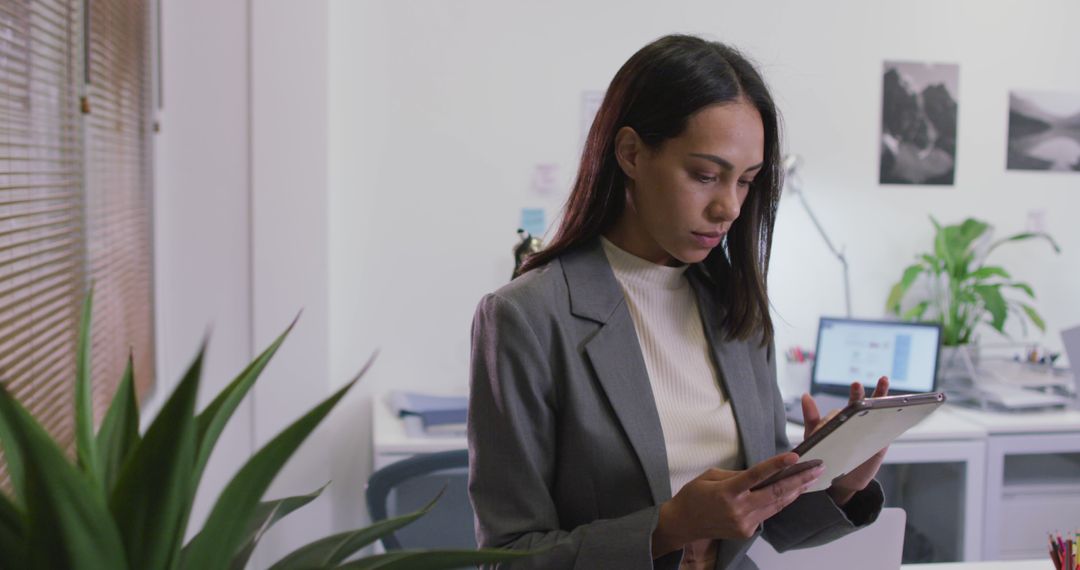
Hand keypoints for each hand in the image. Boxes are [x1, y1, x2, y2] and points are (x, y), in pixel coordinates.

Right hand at [651, 452, 824, 556]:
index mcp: (727, 492)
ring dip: (796, 491)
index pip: (756, 475)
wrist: (683, 524)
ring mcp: (744, 522)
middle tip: (817, 468)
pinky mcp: (747, 531)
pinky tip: (792, 492)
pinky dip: (781, 502)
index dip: (776, 465)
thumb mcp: (710, 475)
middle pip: (776, 493)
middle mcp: (738, 509)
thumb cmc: (693, 496)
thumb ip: (737, 474)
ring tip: (811, 478)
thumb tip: (760, 473)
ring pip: (777, 504)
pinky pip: (768, 513)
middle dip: (799, 480)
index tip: (793, 457)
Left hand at [800, 376, 889, 505]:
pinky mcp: (881, 443)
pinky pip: (889, 430)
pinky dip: (896, 419)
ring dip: (883, 396)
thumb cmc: (825, 454)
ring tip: (884, 381)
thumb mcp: (814, 436)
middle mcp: (857, 421)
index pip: (850, 404)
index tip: (857, 385)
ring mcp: (870, 430)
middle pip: (865, 404)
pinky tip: (900, 411)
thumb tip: (805, 396)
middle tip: (871, 383)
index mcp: (843, 418)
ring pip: (878, 411)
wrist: (840, 481)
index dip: (856, 395)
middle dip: (871, 393)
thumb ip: (812, 417)